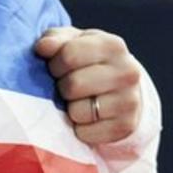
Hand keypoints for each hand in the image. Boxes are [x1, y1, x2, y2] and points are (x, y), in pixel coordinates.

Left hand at [35, 27, 141, 144]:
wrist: (121, 87)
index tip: (57, 67)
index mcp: (112, 45)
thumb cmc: (88, 60)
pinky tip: (87, 117)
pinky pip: (85, 133)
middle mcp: (127, 72)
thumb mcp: (73, 42)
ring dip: (70, 109)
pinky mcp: (126, 127)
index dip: (55, 64)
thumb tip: (43, 47)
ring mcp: (129, 100)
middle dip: (62, 87)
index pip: (69, 55)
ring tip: (78, 100)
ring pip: (78, 112)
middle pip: (73, 85)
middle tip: (67, 86)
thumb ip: (55, 39)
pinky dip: (79, 128)